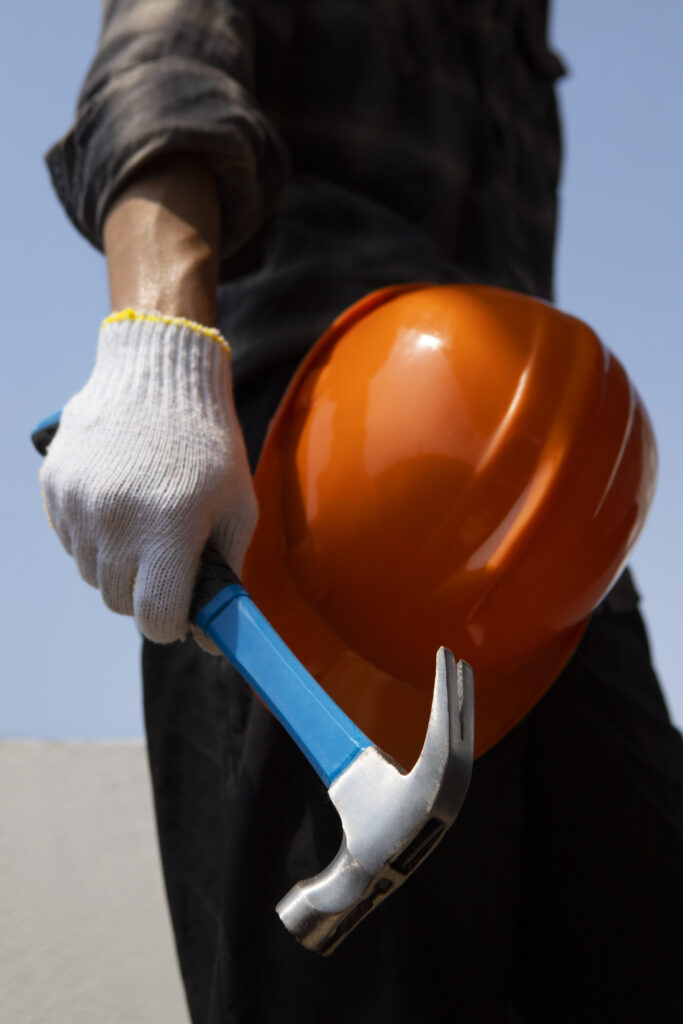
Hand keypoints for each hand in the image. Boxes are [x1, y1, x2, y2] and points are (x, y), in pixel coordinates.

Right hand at [40, 311, 257, 644]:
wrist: (158, 373)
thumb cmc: (210, 445)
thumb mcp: (237, 507)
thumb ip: (226, 575)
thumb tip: (211, 641)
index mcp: (170, 525)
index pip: (154, 617)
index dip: (171, 623)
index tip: (181, 610)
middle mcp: (116, 518)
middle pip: (119, 603)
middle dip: (146, 594)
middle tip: (168, 561)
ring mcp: (79, 502)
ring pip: (92, 576)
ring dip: (118, 567)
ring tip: (145, 522)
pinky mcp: (55, 487)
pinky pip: (71, 542)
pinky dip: (94, 538)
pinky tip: (120, 502)